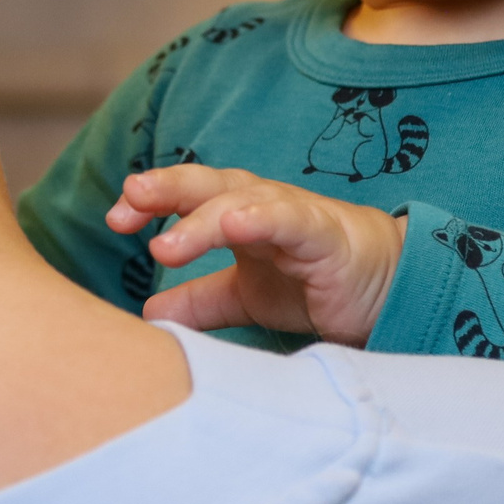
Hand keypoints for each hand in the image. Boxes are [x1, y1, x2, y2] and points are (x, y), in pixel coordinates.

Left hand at [107, 163, 406, 346]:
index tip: (115, 218)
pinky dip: (262, 219)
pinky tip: (233, 224)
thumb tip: (146, 317)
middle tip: (127, 201)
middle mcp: (262, 206)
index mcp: (238, 215)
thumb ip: (201, 301)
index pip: (188, 197)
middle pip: (209, 185)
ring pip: (244, 202)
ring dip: (203, 217)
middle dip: (167, 188)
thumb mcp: (248, 296)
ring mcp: (294, 216)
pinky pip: (292, 221)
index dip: (152, 201)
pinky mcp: (327, 237)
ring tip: (165, 242)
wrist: (388, 290)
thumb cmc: (315, 283)